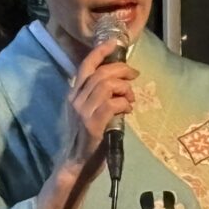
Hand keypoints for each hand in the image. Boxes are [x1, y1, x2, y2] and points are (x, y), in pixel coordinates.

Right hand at [61, 39, 138, 172]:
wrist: (75, 164)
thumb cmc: (84, 139)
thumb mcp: (86, 113)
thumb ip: (97, 98)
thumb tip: (118, 85)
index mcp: (73, 95)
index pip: (85, 66)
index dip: (100, 52)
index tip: (114, 43)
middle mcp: (76, 99)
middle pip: (101, 73)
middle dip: (122, 70)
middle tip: (134, 75)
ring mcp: (83, 112)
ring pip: (107, 85)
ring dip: (125, 88)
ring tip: (130, 98)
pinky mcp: (93, 124)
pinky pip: (112, 103)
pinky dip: (124, 103)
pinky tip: (127, 110)